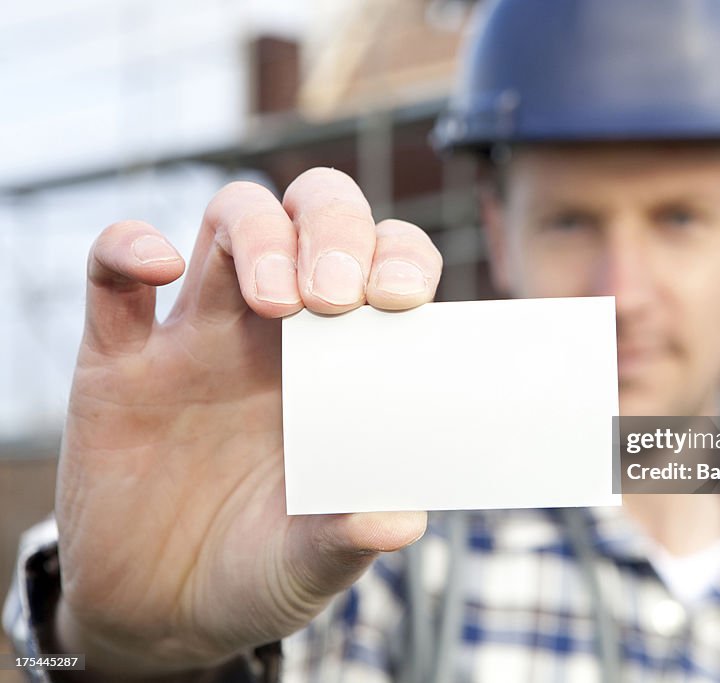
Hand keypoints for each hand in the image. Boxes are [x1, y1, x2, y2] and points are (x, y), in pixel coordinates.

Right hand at [54, 168, 440, 676]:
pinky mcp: (118, 362)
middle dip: (334, 228)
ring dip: (259, 234)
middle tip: (337, 297)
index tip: (403, 299)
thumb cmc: (260, 570)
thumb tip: (401, 521)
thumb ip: (349, 537)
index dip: (400, 257)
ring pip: (231, 219)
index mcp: (342, 364)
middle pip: (312, 215)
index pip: (385, 264)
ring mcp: (198, 338)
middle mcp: (276, 333)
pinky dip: (128, 247)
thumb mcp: (311, 563)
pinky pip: (111, 276)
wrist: (163, 616)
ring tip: (274, 300)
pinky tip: (158, 265)